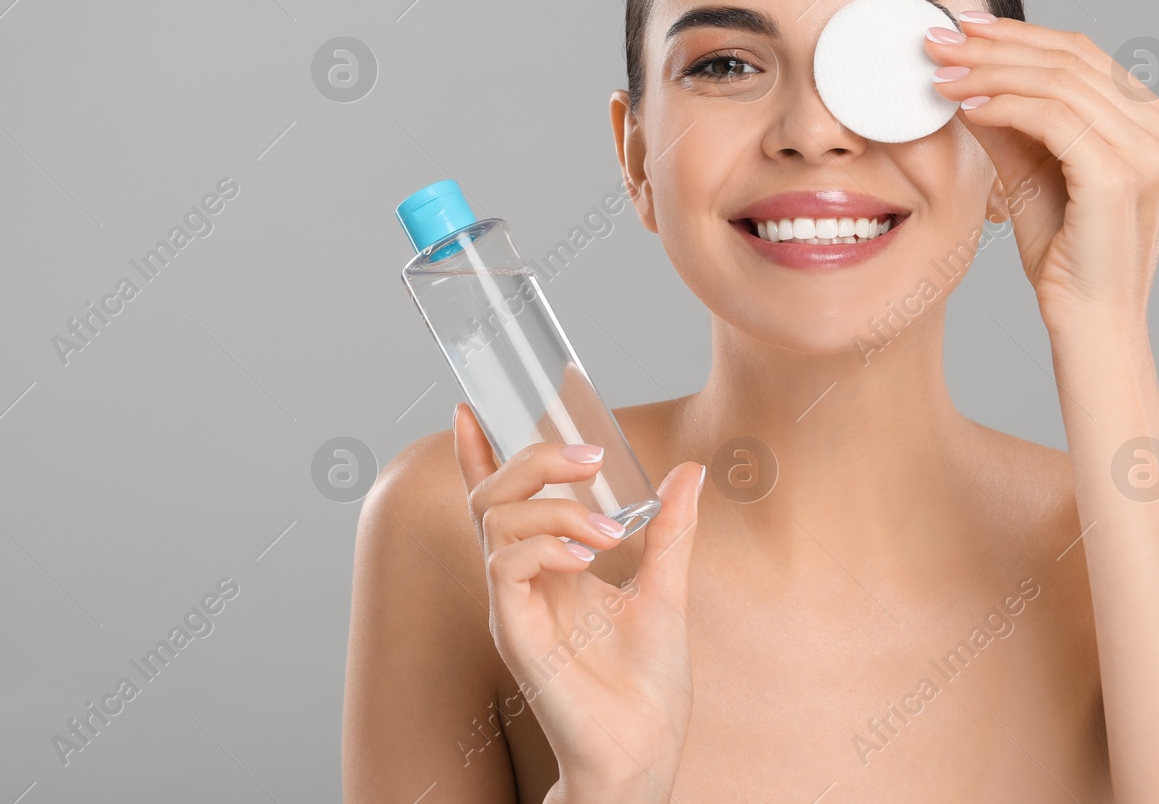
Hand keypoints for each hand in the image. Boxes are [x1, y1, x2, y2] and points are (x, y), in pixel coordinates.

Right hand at [453, 402, 704, 799]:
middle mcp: (521, 580)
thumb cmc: (647, 684)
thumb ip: (670, 531)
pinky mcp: (515, 632)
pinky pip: (504, 568)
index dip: (478, 454)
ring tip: (605, 529)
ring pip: (495, 522)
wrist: (645, 748)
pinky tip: (584, 554)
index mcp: (549, 565)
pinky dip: (542, 546)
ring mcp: (514, 605)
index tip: (470, 410)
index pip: (500, 500)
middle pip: (492, 496)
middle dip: (532, 460)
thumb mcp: (666, 590)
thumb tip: (688, 472)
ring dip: (551, 506)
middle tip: (587, 456)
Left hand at [923, 16, 1158, 333]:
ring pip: (1060, 82)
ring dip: (990, 71)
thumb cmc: (1065, 257)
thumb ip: (1008, 124)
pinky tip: (964, 107)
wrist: (1089, 324)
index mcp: (1155, 123)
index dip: (1019, 34)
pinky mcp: (1124, 175)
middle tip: (938, 40)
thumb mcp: (1031, 174)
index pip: (1082, 55)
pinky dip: (1004, 105)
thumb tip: (963, 75)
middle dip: (996, 45)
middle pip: (1071, 59)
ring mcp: (1152, 151)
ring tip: (940, 75)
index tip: (963, 28)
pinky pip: (1055, 119)